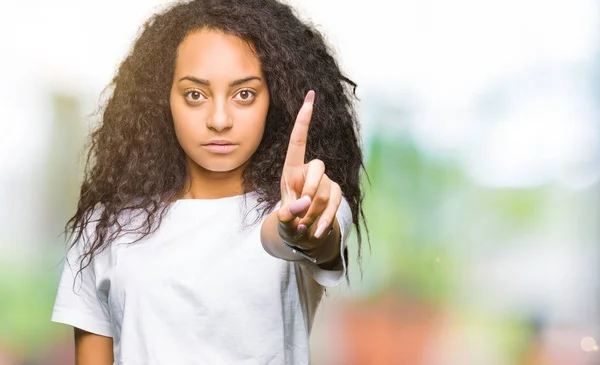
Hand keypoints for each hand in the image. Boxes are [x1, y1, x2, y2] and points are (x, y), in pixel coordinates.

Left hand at [277, 90, 342, 253]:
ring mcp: (325, 181)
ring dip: (312, 213)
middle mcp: (310, 170)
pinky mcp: (335, 193)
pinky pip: (334, 203)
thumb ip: (289, 211)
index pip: (298, 141)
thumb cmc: (289, 220)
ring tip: (302, 226)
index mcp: (291, 169)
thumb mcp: (283, 217)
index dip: (303, 120)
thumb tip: (304, 204)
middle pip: (317, 169)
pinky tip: (315, 233)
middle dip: (308, 191)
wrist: (302, 233)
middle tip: (300, 212)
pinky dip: (324, 220)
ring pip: (324, 191)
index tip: (310, 97)